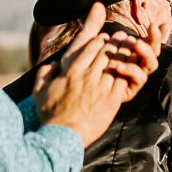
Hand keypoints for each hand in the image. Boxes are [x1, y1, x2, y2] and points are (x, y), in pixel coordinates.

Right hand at [35, 4, 157, 146]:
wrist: (64, 135)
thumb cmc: (51, 114)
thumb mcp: (39, 91)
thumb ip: (45, 74)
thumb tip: (52, 64)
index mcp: (71, 72)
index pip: (88, 49)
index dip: (98, 41)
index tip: (104, 38)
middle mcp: (87, 77)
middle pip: (105, 53)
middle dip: (115, 43)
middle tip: (121, 37)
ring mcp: (101, 88)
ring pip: (116, 65)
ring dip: (124, 54)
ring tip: (130, 48)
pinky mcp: (112, 100)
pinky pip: (123, 80)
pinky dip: (128, 72)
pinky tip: (132, 67)